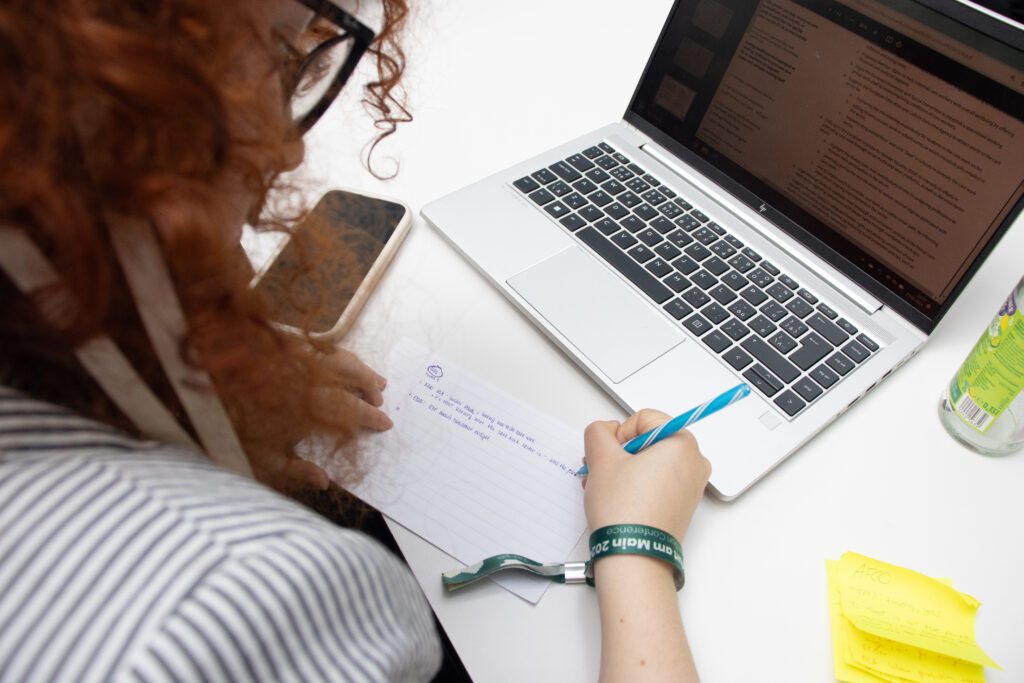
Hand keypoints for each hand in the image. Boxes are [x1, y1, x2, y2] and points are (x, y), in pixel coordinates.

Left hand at [247, 347, 392, 492]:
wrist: (207, 385)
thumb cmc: (234, 425)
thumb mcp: (263, 457)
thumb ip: (297, 469)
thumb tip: (325, 482)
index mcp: (312, 405)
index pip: (352, 409)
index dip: (371, 416)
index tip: (385, 422)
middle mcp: (311, 376)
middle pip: (352, 377)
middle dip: (371, 387)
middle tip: (381, 399)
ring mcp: (300, 356)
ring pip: (341, 357)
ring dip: (361, 368)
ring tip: (375, 378)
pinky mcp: (288, 343)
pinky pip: (322, 344)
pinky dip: (338, 352)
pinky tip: (343, 358)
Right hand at [582, 409, 709, 542]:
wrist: (635, 556)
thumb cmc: (624, 511)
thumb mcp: (601, 458)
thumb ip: (598, 432)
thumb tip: (604, 430)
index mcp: (682, 443)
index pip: (644, 419)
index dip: (619, 434)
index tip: (609, 454)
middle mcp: (695, 462)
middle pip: (648, 440)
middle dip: (620, 453)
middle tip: (601, 470)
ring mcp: (692, 486)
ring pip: (651, 462)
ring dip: (625, 470)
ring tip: (605, 488)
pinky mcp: (684, 505)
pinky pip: (658, 482)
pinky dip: (637, 485)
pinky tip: (618, 498)